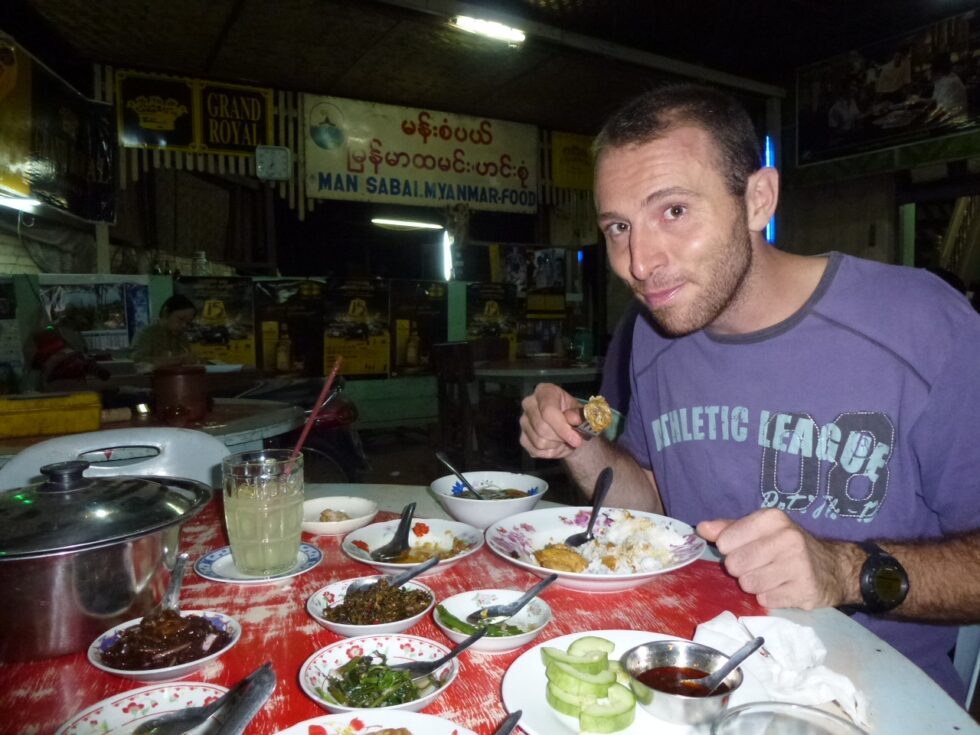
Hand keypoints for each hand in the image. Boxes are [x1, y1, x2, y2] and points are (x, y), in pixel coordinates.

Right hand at [519, 383, 586, 459]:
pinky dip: (550, 452)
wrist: (568, 429)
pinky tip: (556, 445)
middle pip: (542, 428)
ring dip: (556, 445)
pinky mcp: (522, 438)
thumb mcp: (581, 412)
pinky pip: (536, 451)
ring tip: (563, 439)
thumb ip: (579, 414)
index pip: (548, 411)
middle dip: (560, 437)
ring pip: (539, 441)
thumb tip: (574, 419)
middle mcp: (529, 404)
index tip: (576, 439)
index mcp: (544, 391)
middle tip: (572, 438)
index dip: (562, 427)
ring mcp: (523, 422)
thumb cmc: (574, 416)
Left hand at [697, 509, 859, 609]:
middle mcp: (788, 538)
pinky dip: (770, 598)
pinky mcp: (805, 590)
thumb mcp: (760, 530)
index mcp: (772, 518)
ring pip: (749, 584)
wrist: (833, 568)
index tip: (742, 549)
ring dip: (755, 585)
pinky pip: (766, 600)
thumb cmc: (786, 546)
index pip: (726, 541)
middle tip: (758, 566)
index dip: (729, 550)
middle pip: (735, 565)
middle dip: (741, 570)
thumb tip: (701, 528)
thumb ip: (728, 528)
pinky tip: (782, 588)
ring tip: (771, 577)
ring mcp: (798, 565)